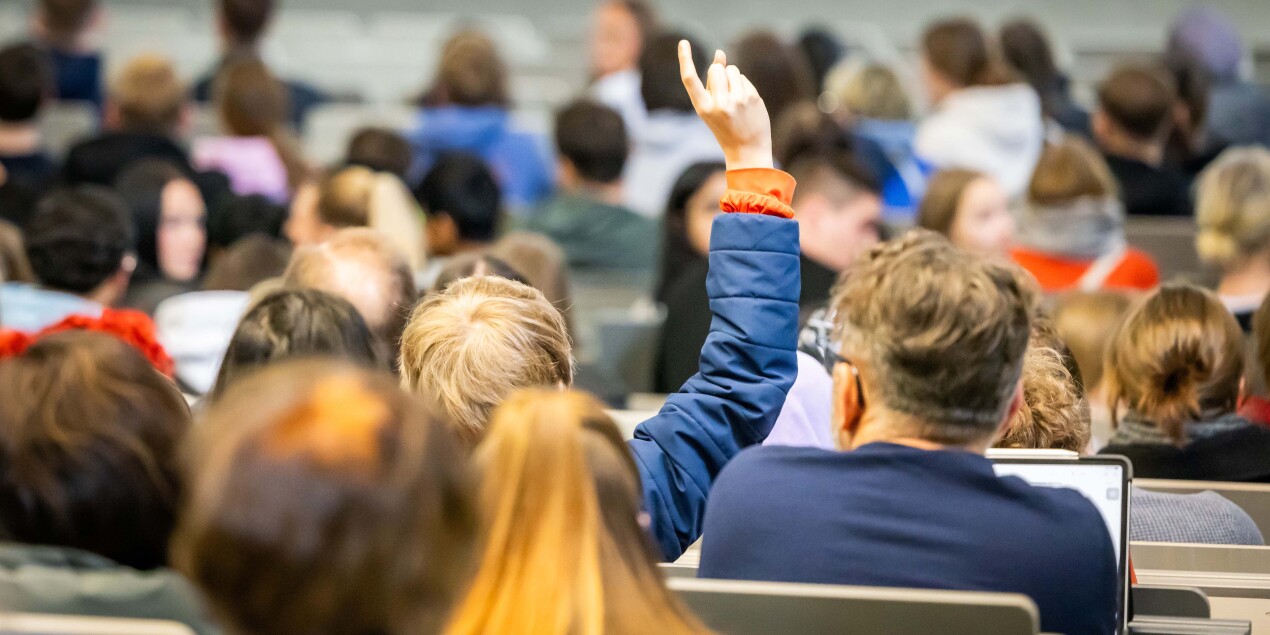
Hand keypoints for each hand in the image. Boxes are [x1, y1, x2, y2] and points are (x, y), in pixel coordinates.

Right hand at [678, 40, 772, 170]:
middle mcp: (719, 104)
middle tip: (723, 94)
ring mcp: (737, 100)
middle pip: (716, 69)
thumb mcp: (712, 108)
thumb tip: (720, 53)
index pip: (690, 79)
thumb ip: (713, 81)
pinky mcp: (752, 98)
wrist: (747, 151)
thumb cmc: (726, 128)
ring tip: (734, 98)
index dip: (685, 59)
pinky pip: (743, 78)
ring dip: (732, 78)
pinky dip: (742, 86)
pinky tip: (744, 103)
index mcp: (703, 108)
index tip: (683, 43)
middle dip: (719, 74)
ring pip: (732, 70)